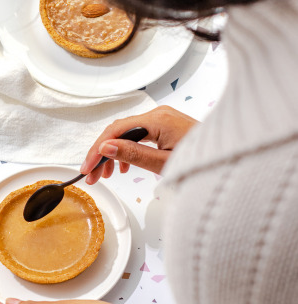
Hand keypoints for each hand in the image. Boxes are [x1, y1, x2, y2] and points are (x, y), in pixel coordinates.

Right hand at [80, 105, 196, 182]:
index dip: (97, 149)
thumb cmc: (203, 161)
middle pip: (118, 131)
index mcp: (157, 119)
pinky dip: (127, 149)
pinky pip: (138, 135)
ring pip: (126, 133)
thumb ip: (132, 154)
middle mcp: (158, 114)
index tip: (87, 167)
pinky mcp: (165, 125)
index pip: (116, 131)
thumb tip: (105, 147)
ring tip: (106, 174)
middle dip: (102, 154)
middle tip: (93, 175)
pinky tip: (124, 166)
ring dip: (113, 153)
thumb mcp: (163, 163)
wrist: (230, 158)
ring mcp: (162, 118)